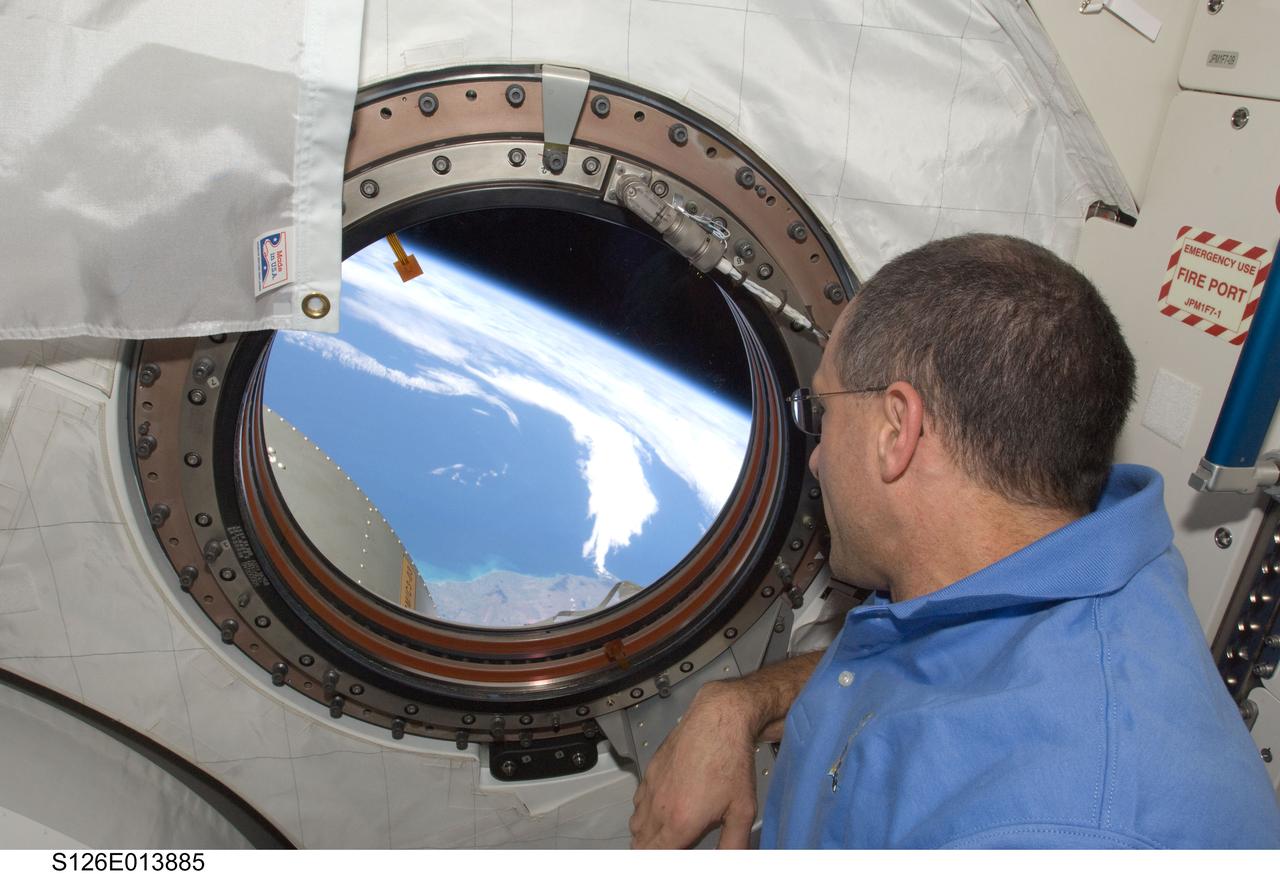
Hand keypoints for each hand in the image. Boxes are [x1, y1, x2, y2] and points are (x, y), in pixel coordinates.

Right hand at [629, 683, 758, 848]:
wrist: (719, 721)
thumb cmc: (731, 760)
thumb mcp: (742, 811)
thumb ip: (733, 845)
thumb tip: (732, 861)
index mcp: (680, 823)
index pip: (654, 857)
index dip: (662, 861)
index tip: (674, 855)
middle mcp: (660, 808)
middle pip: (640, 845)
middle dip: (653, 852)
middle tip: (673, 848)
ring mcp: (652, 788)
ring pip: (636, 824)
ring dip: (647, 834)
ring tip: (668, 834)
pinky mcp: (650, 772)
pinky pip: (637, 802)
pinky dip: (645, 812)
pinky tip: (664, 809)